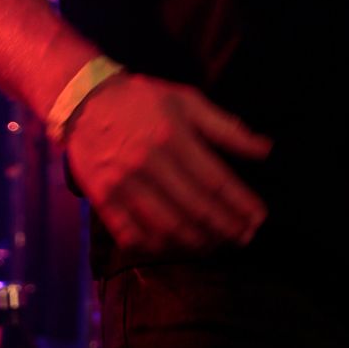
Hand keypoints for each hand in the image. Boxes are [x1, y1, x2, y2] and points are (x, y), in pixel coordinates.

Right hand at [65, 73, 272, 253]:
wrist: (83, 100)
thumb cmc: (142, 100)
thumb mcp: (187, 101)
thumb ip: (226, 128)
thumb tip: (265, 149)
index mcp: (173, 137)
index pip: (215, 180)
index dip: (240, 204)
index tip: (259, 218)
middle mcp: (149, 163)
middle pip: (195, 209)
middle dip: (226, 228)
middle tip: (245, 238)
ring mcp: (123, 185)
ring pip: (166, 228)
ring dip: (197, 243)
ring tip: (217, 246)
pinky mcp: (103, 199)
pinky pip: (133, 235)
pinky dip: (158, 247)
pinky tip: (177, 247)